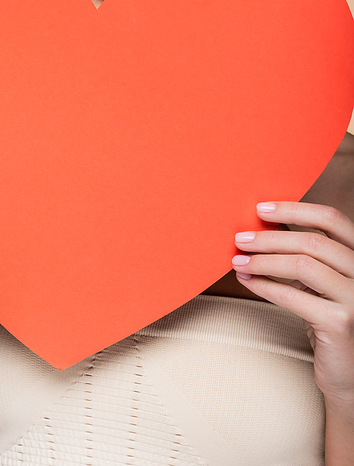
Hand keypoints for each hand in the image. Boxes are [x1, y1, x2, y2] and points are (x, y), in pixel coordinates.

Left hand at [232, 202, 353, 405]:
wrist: (349, 374)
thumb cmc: (330, 320)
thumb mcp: (323, 282)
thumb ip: (307, 256)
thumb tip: (265, 226)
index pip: (332, 219)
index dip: (294, 209)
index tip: (261, 209)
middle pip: (312, 241)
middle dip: (270, 238)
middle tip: (240, 238)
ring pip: (302, 265)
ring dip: (264, 260)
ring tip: (239, 261)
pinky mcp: (341, 323)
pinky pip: (293, 296)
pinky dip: (265, 285)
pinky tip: (248, 281)